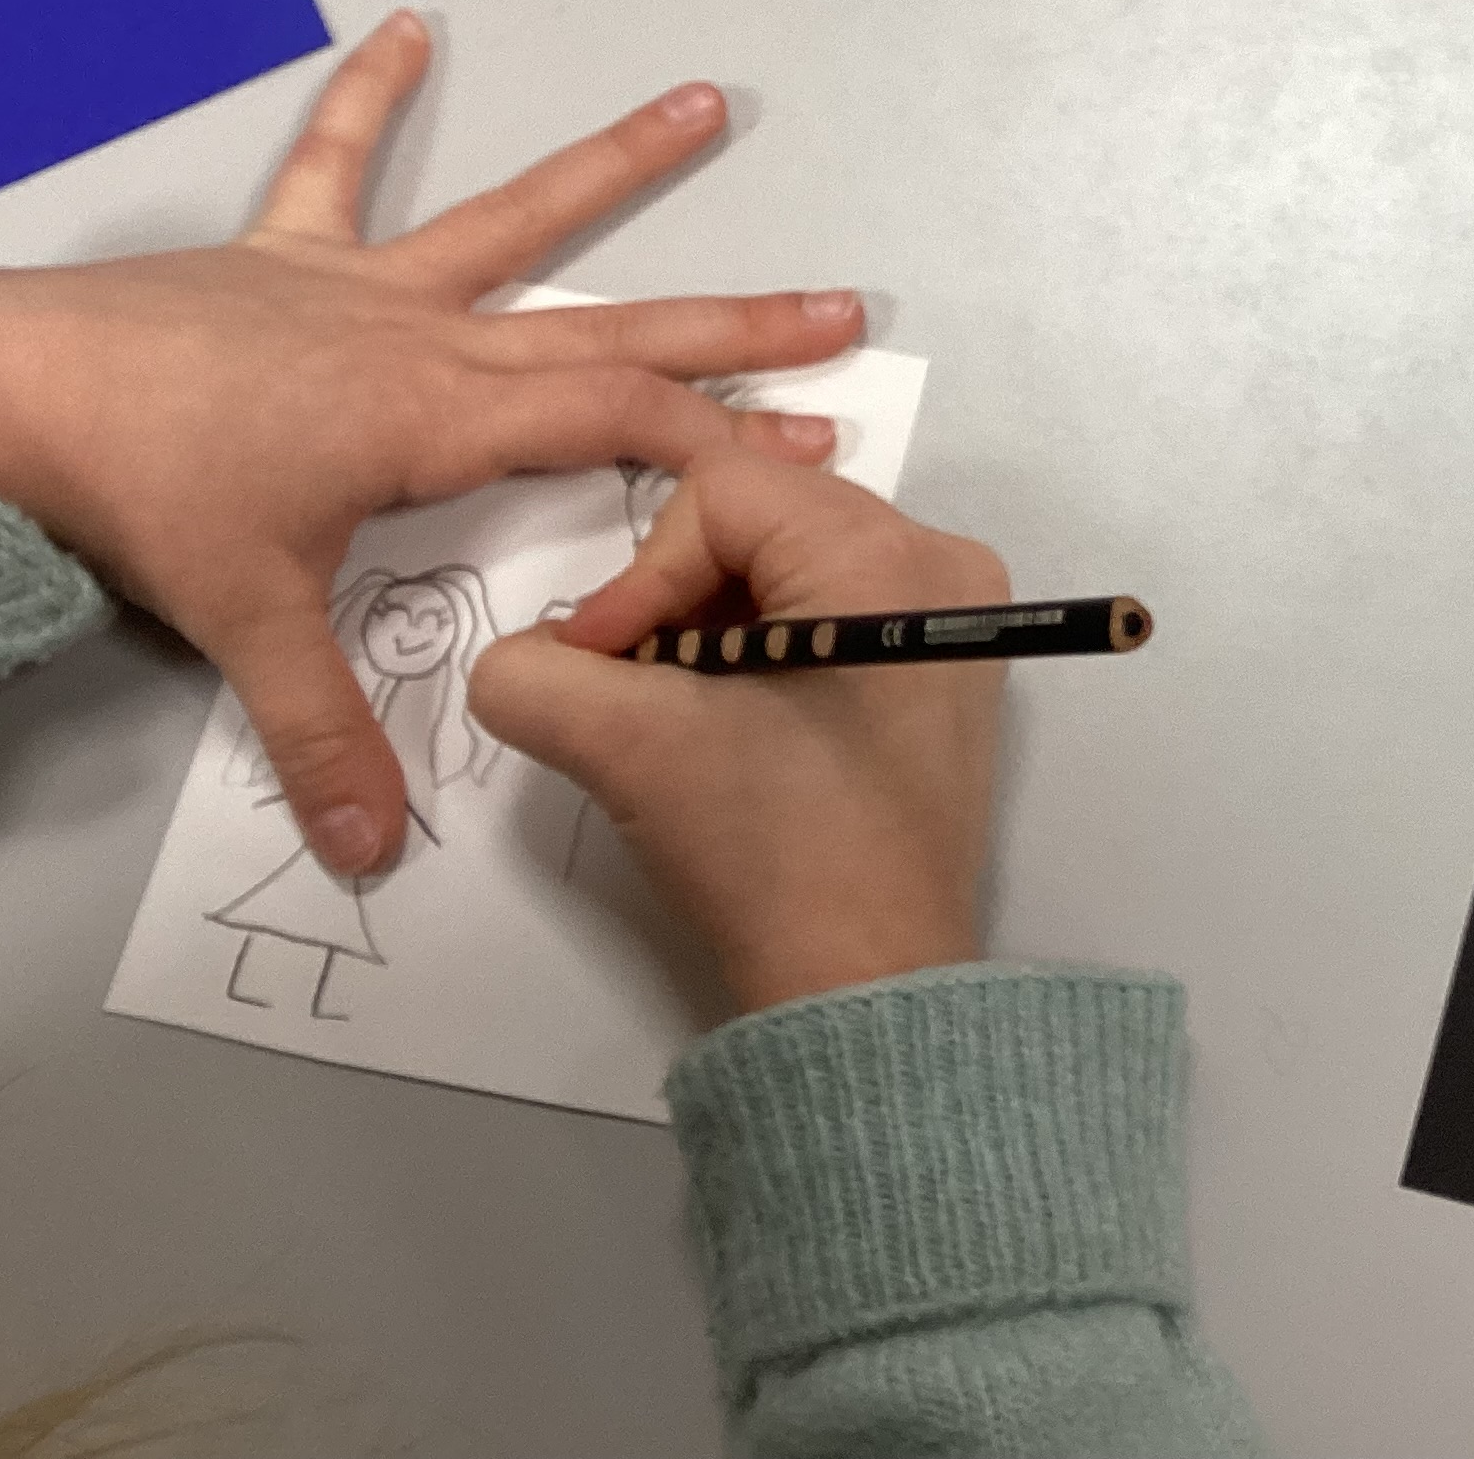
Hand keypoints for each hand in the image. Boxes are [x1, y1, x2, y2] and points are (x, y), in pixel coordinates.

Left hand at [0, 11, 859, 875]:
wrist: (9, 393)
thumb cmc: (139, 491)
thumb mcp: (242, 621)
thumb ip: (322, 733)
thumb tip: (373, 850)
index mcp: (438, 418)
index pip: (616, 419)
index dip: (719, 435)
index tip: (806, 445)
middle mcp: (426, 336)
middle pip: (612, 325)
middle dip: (733, 322)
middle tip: (837, 308)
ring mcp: (362, 284)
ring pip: (514, 220)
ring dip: (614, 164)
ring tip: (705, 104)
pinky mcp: (286, 255)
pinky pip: (335, 164)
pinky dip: (372, 96)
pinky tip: (408, 30)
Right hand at [467, 453, 1010, 1015]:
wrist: (865, 979)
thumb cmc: (772, 850)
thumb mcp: (629, 746)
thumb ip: (536, 674)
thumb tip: (524, 655)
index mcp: (889, 558)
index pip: (722, 494)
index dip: (640, 574)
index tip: (603, 665)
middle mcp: (941, 564)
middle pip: (761, 516)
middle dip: (677, 596)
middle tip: (634, 685)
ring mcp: (949, 618)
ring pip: (786, 563)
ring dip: (712, 625)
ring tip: (681, 709)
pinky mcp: (938, 669)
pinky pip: (826, 608)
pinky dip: (759, 648)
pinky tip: (731, 722)